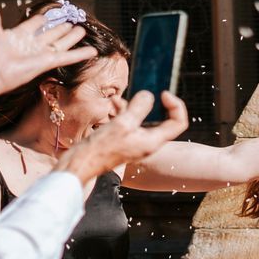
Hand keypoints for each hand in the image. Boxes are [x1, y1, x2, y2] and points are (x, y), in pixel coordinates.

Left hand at [0, 0, 96, 103]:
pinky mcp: (48, 62)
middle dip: (61, 29)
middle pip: (51, 35)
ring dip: (72, 38)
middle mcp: (32, 45)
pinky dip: (81, 54)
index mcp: (19, 36)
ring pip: (61, 44)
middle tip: (73, 23)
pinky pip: (68, 57)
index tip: (52, 15)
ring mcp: (41, 54)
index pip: (35, 25)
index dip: (43, 19)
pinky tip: (93, 51)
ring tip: (82, 30)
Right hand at [58, 92, 189, 182]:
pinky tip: (112, 104)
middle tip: (144, 93)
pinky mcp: (122, 141)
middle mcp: (148, 143)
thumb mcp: (122, 124)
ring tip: (116, 99)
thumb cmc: (101, 148)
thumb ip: (138, 108)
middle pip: (162, 120)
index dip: (176, 106)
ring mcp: (135, 142)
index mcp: (153, 141)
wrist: (80, 165)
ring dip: (132, 106)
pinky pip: (128, 123)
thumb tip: (150, 95)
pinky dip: (123, 112)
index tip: (163, 93)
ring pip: (141, 120)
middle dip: (152, 104)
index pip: (178, 123)